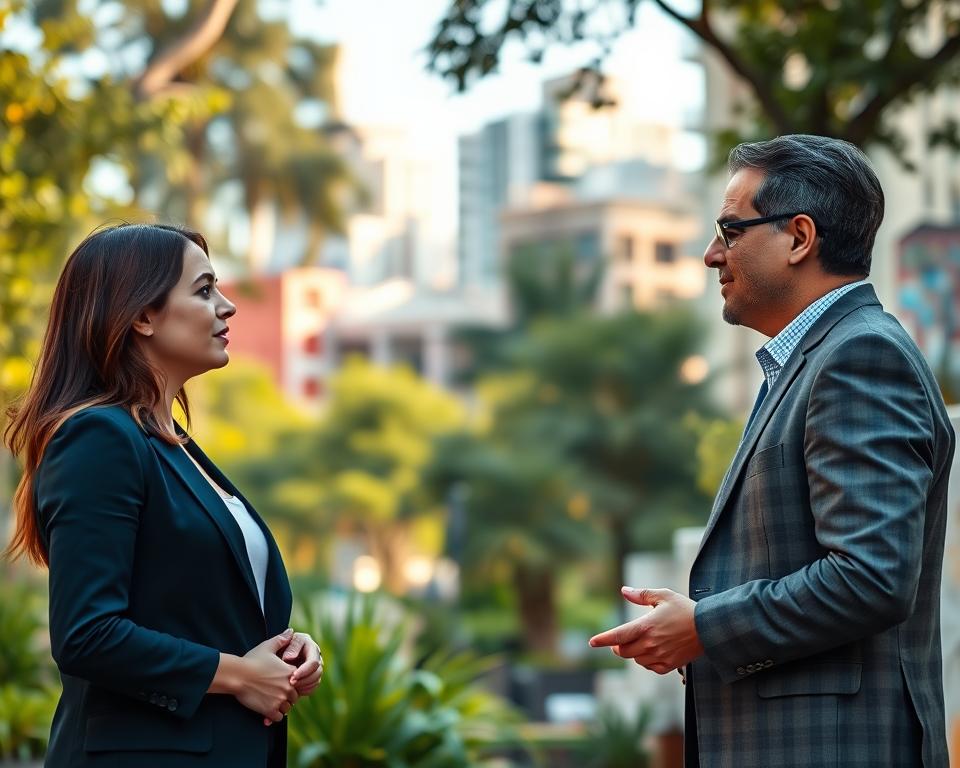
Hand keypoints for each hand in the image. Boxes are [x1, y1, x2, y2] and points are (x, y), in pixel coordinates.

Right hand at [235, 628, 299, 725]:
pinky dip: (274, 716)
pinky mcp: (270, 710)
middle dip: (286, 697)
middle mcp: (288, 687)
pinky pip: (279, 717)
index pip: (300, 683)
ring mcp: (280, 699)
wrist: (237, 675)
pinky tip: (267, 710)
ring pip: (287, 708)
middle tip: (275, 694)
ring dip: (281, 707)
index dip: (291, 684)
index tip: (281, 684)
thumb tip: (291, 631)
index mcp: (291, 672)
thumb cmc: (251, 660)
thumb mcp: (267, 646)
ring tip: (270, 702)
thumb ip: (281, 639)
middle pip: (294, 697)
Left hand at [280, 631, 323, 696]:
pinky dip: (304, 690)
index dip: (304, 671)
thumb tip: (289, 658)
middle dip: (305, 680)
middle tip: (291, 684)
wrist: (276, 654)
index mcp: (311, 647)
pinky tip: (294, 691)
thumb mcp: (283, 642)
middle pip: (318, 672)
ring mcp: (314, 668)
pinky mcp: (310, 678)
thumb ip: (289, 647)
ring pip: (316, 681)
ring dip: (304, 686)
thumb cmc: (279, 646)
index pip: (313, 662)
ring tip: (291, 688)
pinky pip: (312, 687)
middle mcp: (315, 657)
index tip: (292, 677)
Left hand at [588, 587, 704, 674]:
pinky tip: (652, 652)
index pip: (618, 635)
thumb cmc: (685, 609)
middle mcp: (651, 643)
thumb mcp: (664, 596)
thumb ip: (642, 595)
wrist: (708, 628)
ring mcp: (660, 655)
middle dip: (618, 646)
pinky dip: (646, 662)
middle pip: (623, 651)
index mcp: (646, 626)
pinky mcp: (669, 664)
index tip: (592, 642)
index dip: (603, 639)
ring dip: (633, 653)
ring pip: (636, 660)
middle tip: (620, 640)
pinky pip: (650, 667)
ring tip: (641, 642)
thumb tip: (624, 591)